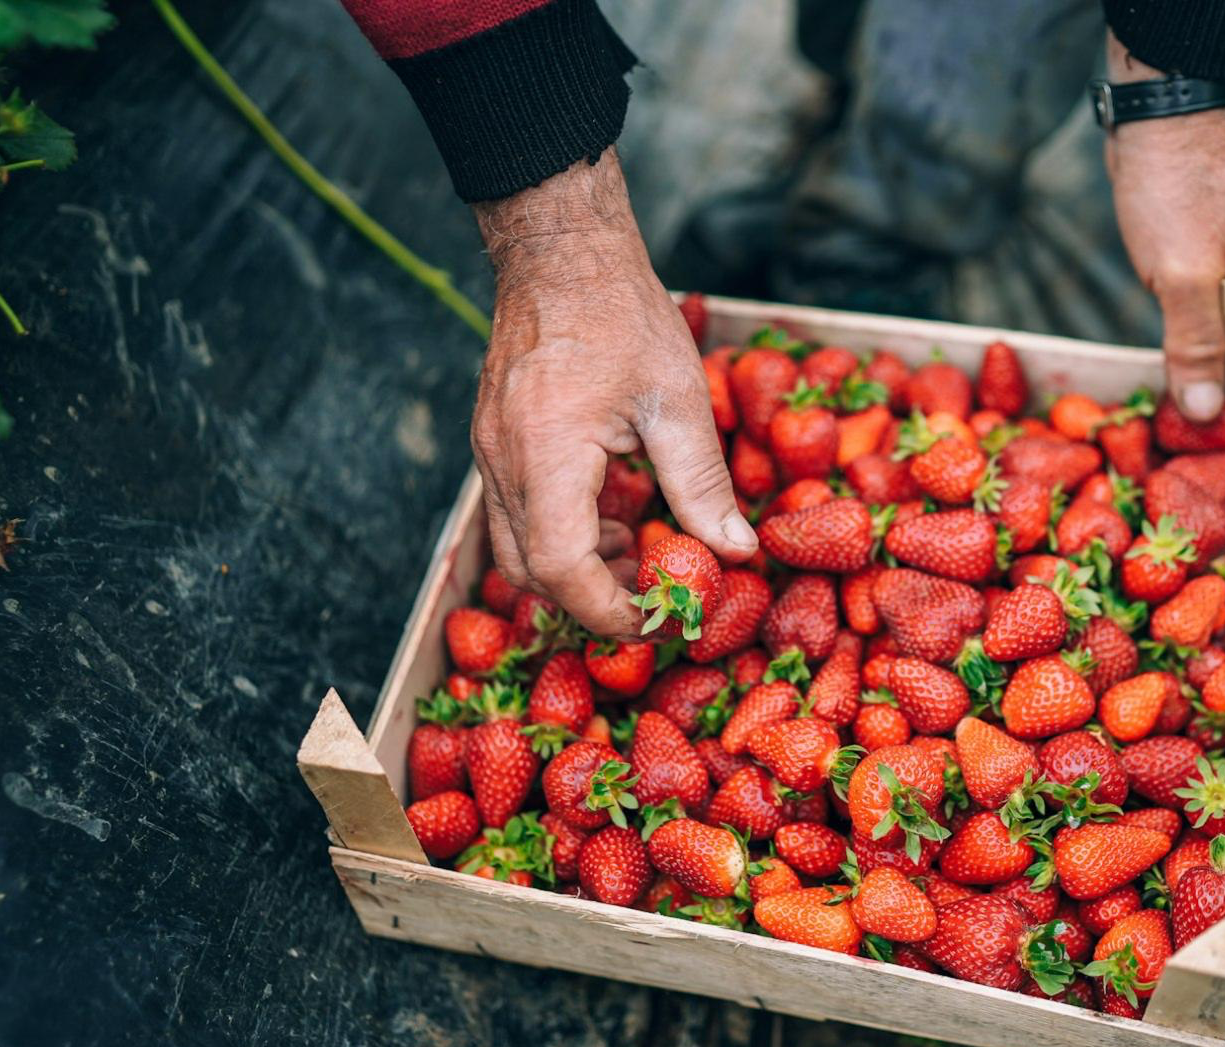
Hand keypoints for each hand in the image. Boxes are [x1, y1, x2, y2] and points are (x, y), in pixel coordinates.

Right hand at [470, 151, 755, 635]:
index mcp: (547, 453)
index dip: (608, 608)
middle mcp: (503, 462)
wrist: (561, 252)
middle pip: (530, 573)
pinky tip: (611, 515)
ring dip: (576, 570)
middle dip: (592, 599)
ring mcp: (489, 453)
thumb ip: (702, 483)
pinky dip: (562, 535)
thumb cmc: (621, 314)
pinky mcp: (493, 444)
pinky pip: (517, 515)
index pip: (561, 568)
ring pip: (517, 549)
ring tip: (639, 554)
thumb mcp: (677, 400)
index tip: (657, 617)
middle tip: (654, 595)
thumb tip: (735, 549)